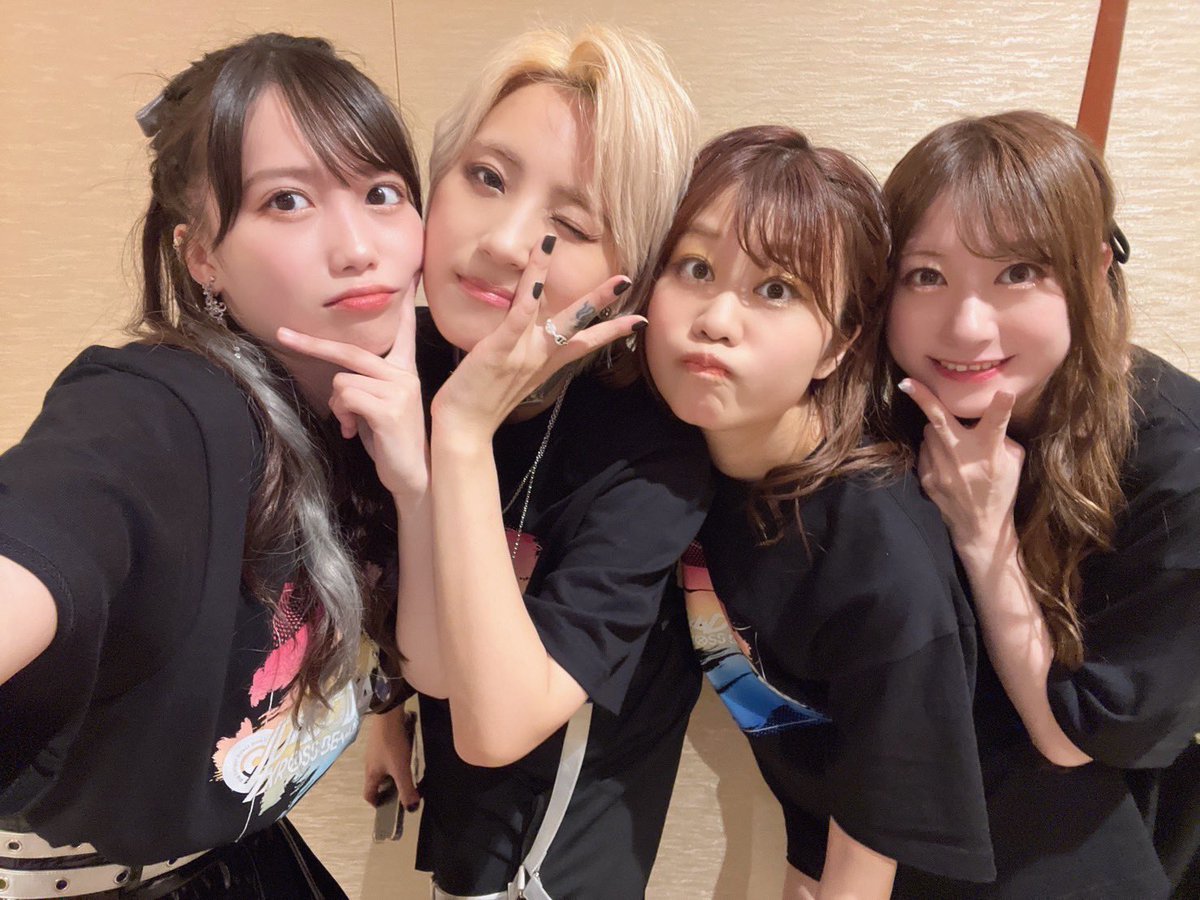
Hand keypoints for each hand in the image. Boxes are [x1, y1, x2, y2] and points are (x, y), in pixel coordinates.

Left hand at [276, 296, 426, 502]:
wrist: (413, 475)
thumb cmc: (390, 441)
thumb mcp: (378, 407)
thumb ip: (363, 384)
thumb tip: (336, 383)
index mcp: (404, 371)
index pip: (404, 331)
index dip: (403, 305)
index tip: (413, 272)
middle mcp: (405, 375)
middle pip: (351, 349)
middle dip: (311, 344)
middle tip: (282, 334)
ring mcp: (399, 391)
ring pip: (342, 379)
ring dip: (338, 404)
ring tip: (352, 423)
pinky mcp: (390, 409)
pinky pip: (346, 397)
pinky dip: (342, 414)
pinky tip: (354, 431)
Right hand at [363, 706, 419, 810]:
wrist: (387, 715)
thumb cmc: (392, 744)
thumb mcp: (401, 769)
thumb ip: (406, 788)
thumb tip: (411, 808)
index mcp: (371, 774)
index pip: (368, 794)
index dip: (376, 802)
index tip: (386, 805)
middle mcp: (369, 764)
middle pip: (374, 781)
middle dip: (386, 788)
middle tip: (400, 789)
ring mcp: (373, 750)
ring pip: (380, 768)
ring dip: (390, 773)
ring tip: (405, 772)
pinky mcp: (380, 740)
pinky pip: (385, 755)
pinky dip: (393, 760)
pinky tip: (404, 755)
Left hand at [431, 234, 642, 440]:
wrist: (464, 429)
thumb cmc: (480, 405)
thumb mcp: (509, 379)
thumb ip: (521, 358)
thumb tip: (526, 342)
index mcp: (544, 364)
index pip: (584, 343)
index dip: (611, 331)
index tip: (639, 322)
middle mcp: (540, 357)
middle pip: (579, 325)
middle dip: (603, 301)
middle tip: (626, 280)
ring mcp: (523, 353)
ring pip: (557, 316)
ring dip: (571, 288)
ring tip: (587, 262)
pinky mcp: (500, 349)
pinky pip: (519, 315)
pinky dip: (531, 291)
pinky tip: (540, 269)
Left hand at [899, 378, 1024, 563]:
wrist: (979, 526)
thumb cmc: (1001, 488)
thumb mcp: (1013, 461)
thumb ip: (999, 434)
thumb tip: (985, 412)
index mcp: (990, 454)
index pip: (997, 426)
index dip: (1001, 408)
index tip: (1004, 392)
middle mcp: (963, 459)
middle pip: (939, 422)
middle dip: (923, 399)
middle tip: (906, 382)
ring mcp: (940, 470)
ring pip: (930, 432)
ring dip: (939, 431)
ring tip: (954, 445)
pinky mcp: (926, 477)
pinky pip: (924, 449)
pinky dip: (934, 449)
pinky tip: (946, 461)